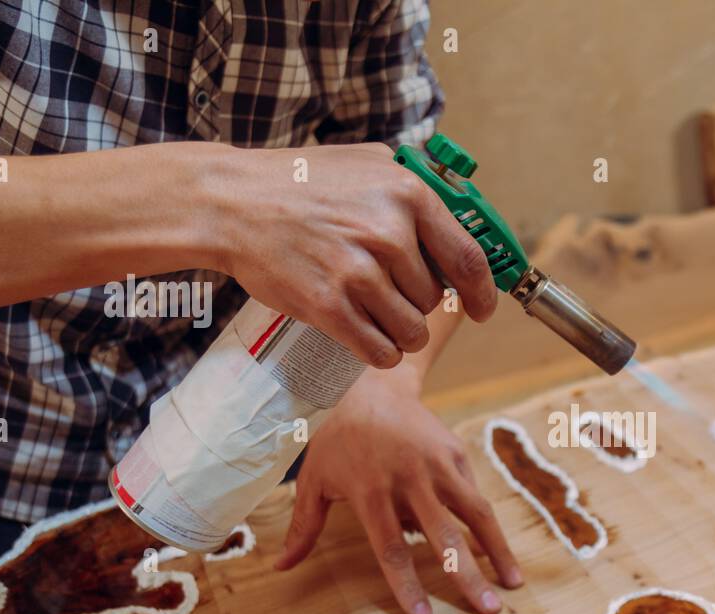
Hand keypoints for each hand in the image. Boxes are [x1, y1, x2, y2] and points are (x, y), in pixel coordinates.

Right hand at [213, 142, 497, 368]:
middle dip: (418, 303)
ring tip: (376, 315)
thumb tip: (462, 214)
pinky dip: (380, 351)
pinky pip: (380, 349)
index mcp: (408, 196)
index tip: (483, 310)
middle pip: (434, 298)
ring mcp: (358, 272)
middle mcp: (388, 234)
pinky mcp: (329, 306)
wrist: (231, 203)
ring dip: (401, 332)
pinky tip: (368, 338)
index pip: (468, 259)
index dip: (482, 293)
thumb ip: (416, 186)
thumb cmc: (300, 182)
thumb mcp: (368, 161)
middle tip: (387, 290)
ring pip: (411, 329)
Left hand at [273, 366, 522, 613]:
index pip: (391, 548)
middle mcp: (410, 479)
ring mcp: (438, 465)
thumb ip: (304, 526)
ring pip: (475, 513)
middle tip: (489, 610)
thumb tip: (281, 568)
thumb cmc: (336, 438)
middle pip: (444, 537)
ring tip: (513, 583)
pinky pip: (473, 494)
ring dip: (497, 550)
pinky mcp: (456, 453)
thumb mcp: (314, 479)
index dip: (407, 584)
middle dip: (468, 576)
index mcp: (371, 491)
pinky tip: (500, 553)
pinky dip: (487, 525)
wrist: (369, 384)